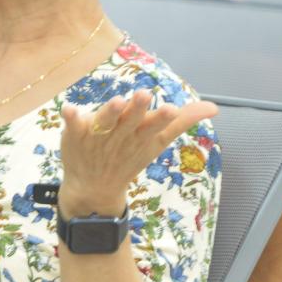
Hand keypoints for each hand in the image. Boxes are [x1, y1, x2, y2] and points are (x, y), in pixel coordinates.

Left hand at [58, 90, 217, 215]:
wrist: (95, 187)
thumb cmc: (129, 156)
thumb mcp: (157, 140)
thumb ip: (183, 121)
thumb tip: (214, 108)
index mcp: (142, 135)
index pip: (154, 126)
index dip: (161, 118)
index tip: (171, 108)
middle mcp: (121, 135)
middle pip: (130, 121)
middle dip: (136, 110)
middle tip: (143, 94)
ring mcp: (98, 136)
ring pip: (105, 123)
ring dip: (109, 112)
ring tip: (117, 100)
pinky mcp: (76, 135)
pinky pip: (73, 125)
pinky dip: (71, 118)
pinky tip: (68, 109)